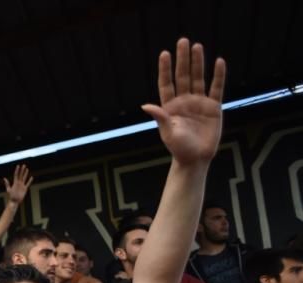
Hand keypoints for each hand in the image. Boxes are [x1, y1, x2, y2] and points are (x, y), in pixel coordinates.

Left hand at [4, 164, 32, 203]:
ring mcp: (22, 185)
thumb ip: (7, 184)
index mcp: (15, 182)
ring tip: (27, 169)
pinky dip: (30, 181)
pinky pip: (28, 183)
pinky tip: (31, 177)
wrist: (14, 201)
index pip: (16, 175)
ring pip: (24, 178)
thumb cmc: (10, 196)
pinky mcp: (25, 188)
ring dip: (25, 174)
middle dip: (22, 170)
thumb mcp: (8, 189)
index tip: (18, 166)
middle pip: (21, 175)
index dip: (17, 170)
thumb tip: (4, 178)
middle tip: (24, 165)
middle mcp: (18, 183)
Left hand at [142, 38, 225, 165]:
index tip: (164, 54)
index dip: (165, 69)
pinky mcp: (213, 107)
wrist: (196, 158)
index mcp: (170, 106)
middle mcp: (184, 101)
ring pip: (199, 78)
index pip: (166, 84)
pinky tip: (219, 62)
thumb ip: (160, 118)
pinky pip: (216, 88)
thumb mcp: (168, 133)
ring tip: (197, 46)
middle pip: (183, 76)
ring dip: (198, 63)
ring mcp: (199, 102)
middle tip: (183, 41)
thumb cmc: (179, 147)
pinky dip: (218, 76)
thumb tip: (146, 106)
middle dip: (183, 59)